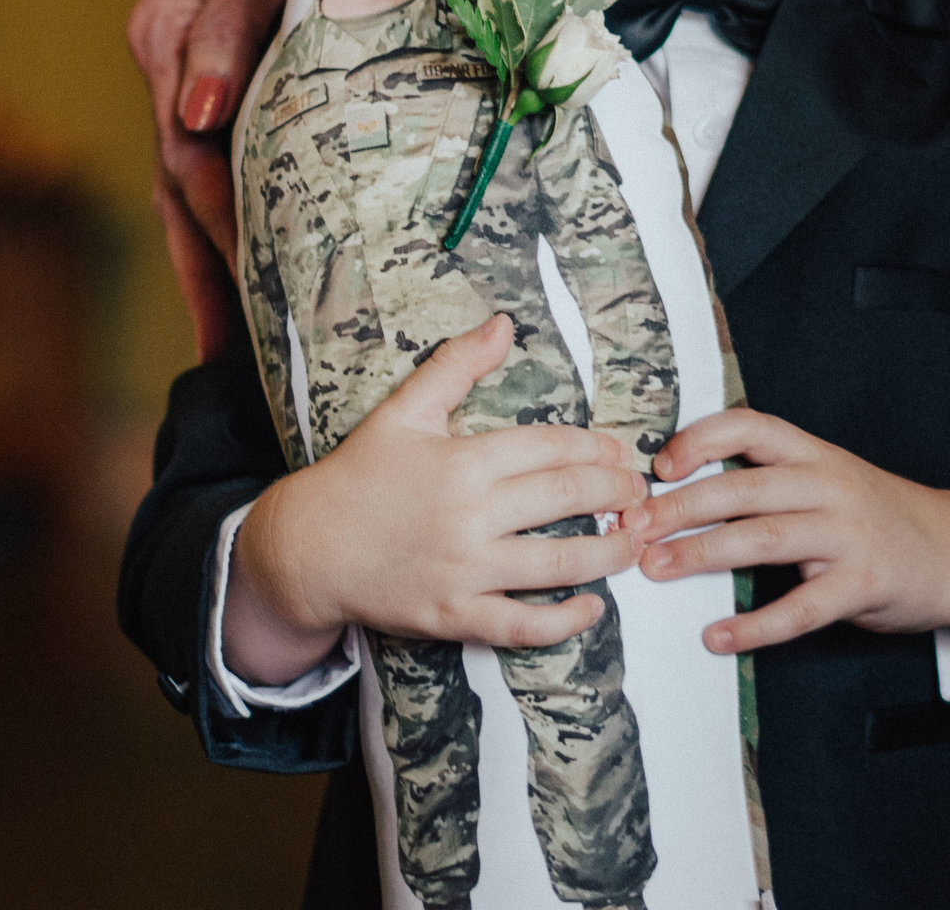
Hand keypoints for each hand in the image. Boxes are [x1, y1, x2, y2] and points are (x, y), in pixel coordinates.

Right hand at [126, 0, 299, 348]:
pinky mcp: (207, 79)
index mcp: (166, 40)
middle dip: (207, 277)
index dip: (217, 232)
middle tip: (233, 361)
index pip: (190, 158)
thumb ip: (225, 34)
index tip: (245, 299)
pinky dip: (224, 222)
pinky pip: (211, 164)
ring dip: (210, 264)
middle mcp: (164, 66)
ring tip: (232, 350)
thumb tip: (193, 116)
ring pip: (191, 187)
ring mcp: (180, 75)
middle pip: (180, 190)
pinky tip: (245, 277)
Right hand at [224, 315, 651, 683]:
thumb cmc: (359, 476)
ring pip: (558, 562)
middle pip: (566, 497)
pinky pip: (522, 625)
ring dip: (609, 552)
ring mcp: (464, 569)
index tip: (622, 451)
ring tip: (636, 541)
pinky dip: (566, 621)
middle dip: (616, 491)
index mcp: (463, 460)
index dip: (597, 447)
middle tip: (641, 491)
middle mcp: (469, 515)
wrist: (307, 548)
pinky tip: (594, 606)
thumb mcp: (404, 411)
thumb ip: (456, 366)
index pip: (551, 447)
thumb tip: (504, 323)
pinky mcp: (455, 616)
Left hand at [621, 409, 949, 656]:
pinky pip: (800, 608)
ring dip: (701, 554)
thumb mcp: (828, 481)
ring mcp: (849, 534)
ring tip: (656, 569)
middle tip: (632, 528)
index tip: (657, 466)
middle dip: (679, 507)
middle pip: (743, 487)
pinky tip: (718, 637)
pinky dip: (755, 625)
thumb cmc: (876, 518)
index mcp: (815, 454)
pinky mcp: (864, 584)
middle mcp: (829, 485)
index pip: (750, 425)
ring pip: (763, 538)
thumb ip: (771, 483)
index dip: (700, 439)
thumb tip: (679, 497)